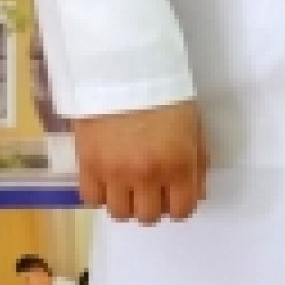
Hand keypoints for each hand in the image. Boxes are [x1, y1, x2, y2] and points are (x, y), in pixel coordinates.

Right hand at [73, 100, 208, 224]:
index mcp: (178, 165)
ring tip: (126, 184)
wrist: (122, 67)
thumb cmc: (164, 92)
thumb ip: (197, 162)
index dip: (179, 205)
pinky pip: (92, 199)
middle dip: (152, 204)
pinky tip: (107, 178)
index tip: (174, 194)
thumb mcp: (194, 125)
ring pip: (119, 213)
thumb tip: (196, 192)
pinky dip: (101, 193)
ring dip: (126, 202)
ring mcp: (114, 173)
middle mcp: (147, 176)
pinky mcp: (87, 164)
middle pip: (148, 217)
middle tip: (150, 187)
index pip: (181, 212)